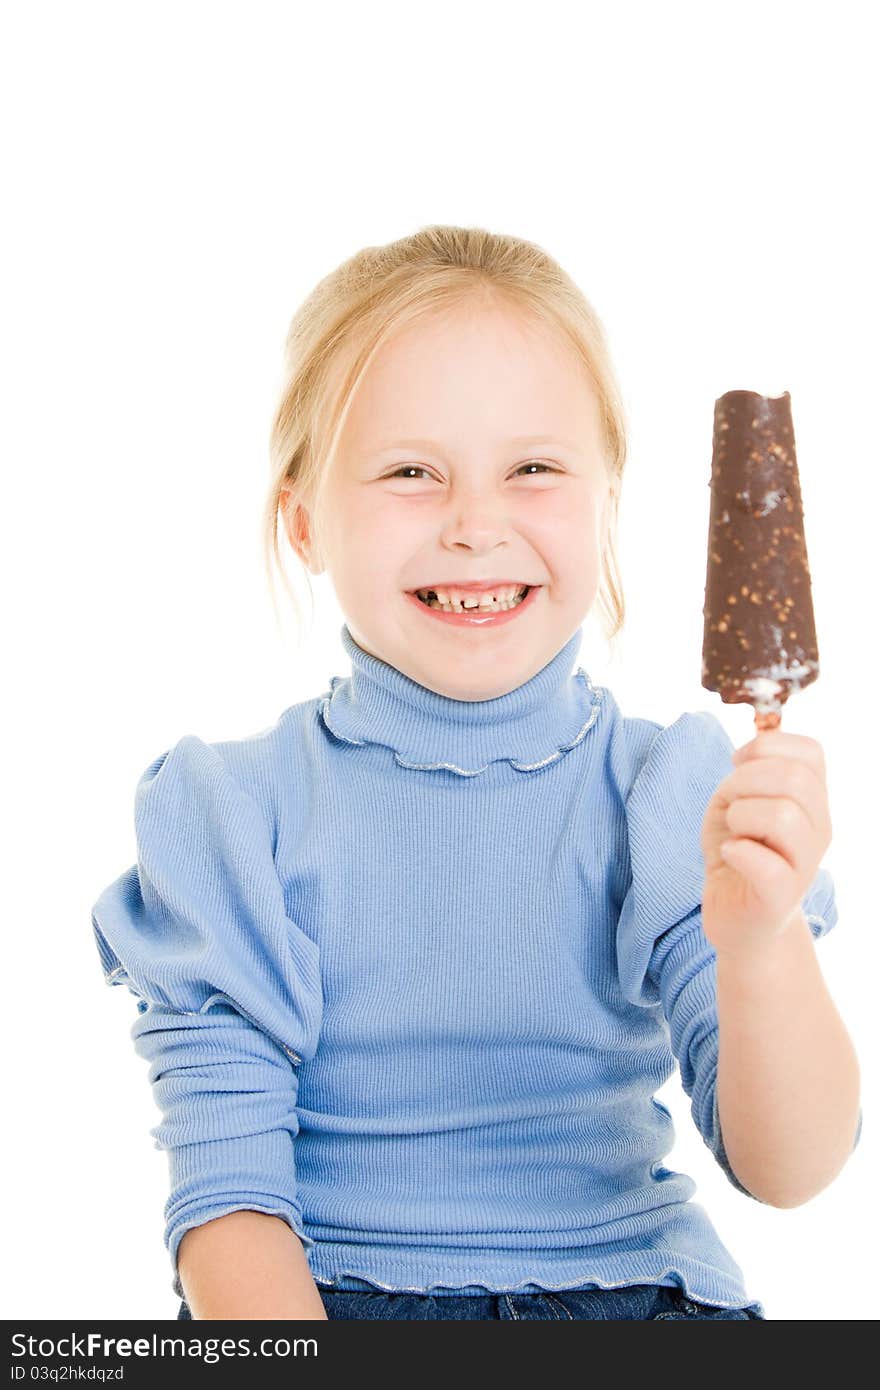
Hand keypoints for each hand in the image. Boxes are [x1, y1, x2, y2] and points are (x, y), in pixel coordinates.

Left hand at [700, 730, 831, 958]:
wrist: (738, 918)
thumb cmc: (739, 852)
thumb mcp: (739, 801)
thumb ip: (750, 772)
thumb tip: (749, 751)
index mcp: (813, 801)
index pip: (811, 752)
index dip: (766, 747)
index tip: (738, 766)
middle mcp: (819, 830)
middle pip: (795, 778)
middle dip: (745, 781)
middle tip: (731, 806)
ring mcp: (805, 864)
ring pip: (783, 814)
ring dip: (741, 815)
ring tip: (734, 833)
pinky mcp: (781, 896)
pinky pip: (766, 863)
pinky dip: (738, 851)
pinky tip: (731, 854)